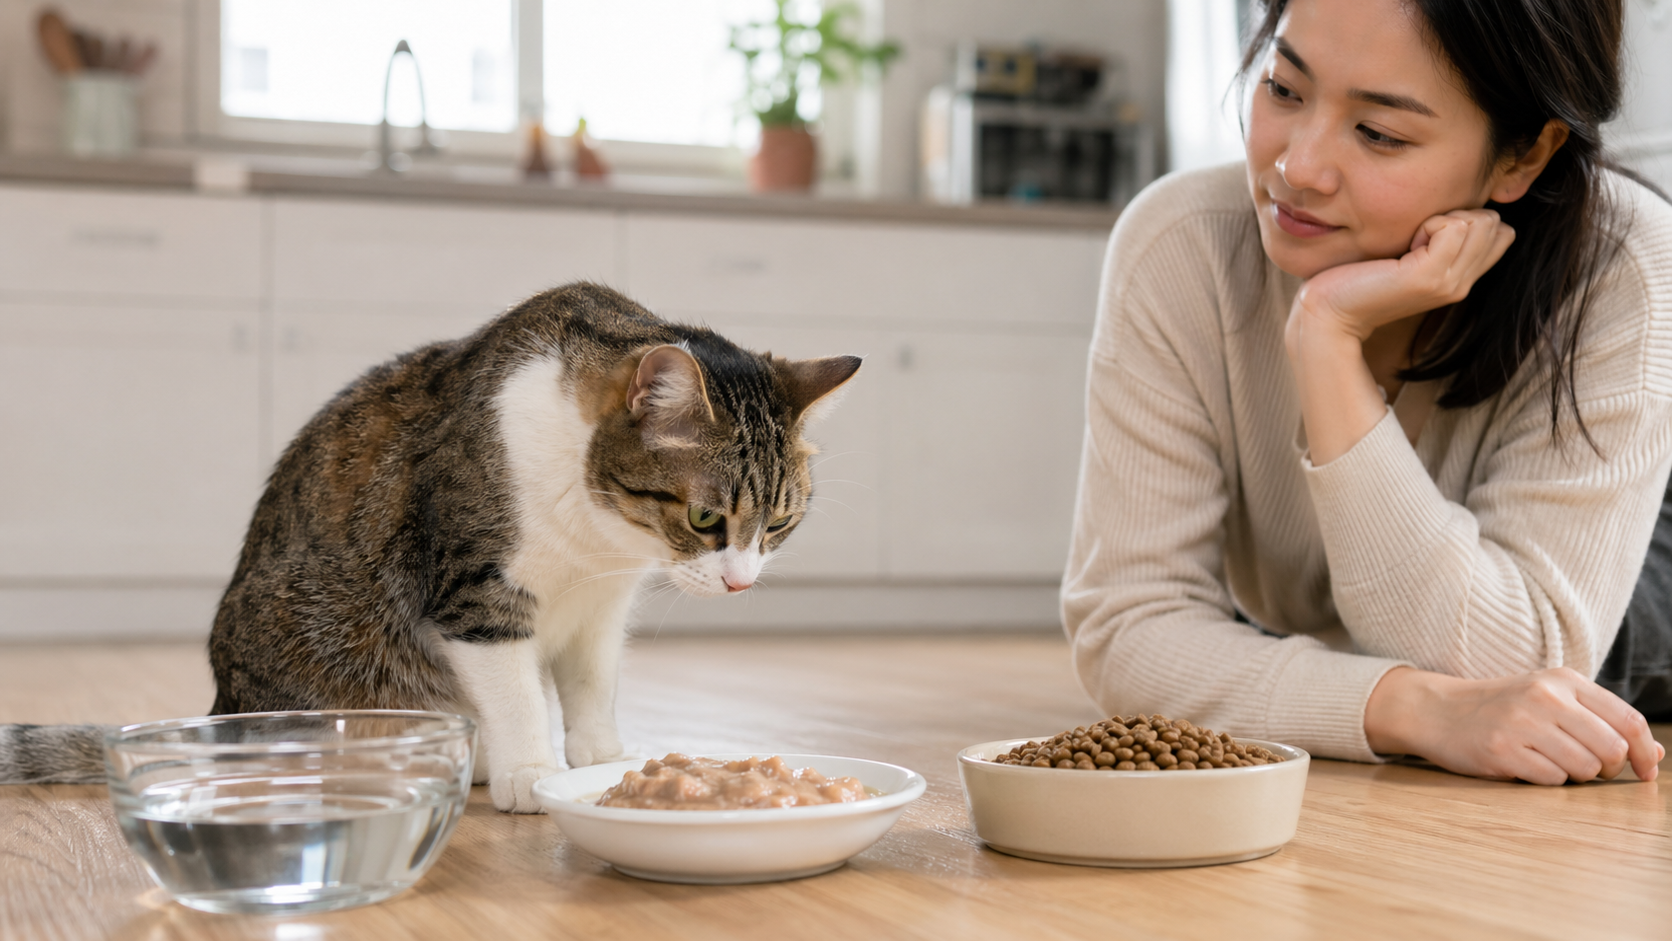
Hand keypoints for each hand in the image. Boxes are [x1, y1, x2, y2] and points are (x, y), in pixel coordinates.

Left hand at [1290, 209, 1515, 342]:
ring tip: (1409, 244)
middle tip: (1414, 240)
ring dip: (1441, 218)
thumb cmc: (1360, 277)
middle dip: (1456, 215)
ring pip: (1480, 220)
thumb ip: (1440, 240)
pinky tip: (1403, 247)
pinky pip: (1453, 225)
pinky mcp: (1428, 277)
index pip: (1503, 232)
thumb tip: (1462, 211)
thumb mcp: (1410, 256)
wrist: (1329, 311)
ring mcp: (1449, 283)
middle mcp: (1461, 284)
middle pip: (1495, 222)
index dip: (1467, 219)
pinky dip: (1428, 223)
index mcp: (1460, 278)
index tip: (1425, 237)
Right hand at [1365, 666, 1664, 784]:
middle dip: (1609, 769)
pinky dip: (1548, 780)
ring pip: (1585, 768)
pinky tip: (1527, 765)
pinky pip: (1552, 780)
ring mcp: (1522, 723)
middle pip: (1611, 748)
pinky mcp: (1502, 750)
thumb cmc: (1503, 708)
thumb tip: (1654, 754)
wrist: (1438, 710)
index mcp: (1563, 680)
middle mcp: (1545, 697)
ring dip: (1576, 776)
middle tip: (1592, 770)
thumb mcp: (1552, 699)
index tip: (1646, 771)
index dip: (1645, 752)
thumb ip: (1602, 721)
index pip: (1628, 720)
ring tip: (1553, 764)